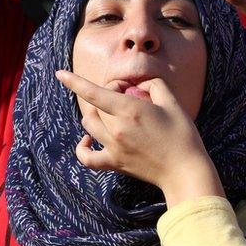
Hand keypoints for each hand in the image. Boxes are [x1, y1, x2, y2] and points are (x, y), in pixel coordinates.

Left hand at [55, 70, 222, 206]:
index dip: (74, 82)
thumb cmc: (183, 135)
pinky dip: (83, 148)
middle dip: (107, 95)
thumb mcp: (173, 102)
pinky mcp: (115, 163)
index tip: (60, 74)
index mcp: (130, 110)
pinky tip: (87, 140)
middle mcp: (117, 128)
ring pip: (89, 125)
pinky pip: (88, 157)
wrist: (185, 171)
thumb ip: (154, 85)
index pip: (94, 93)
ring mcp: (113, 148)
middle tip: (129, 96)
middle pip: (95, 105)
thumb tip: (139, 85)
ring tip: (113, 112)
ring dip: (95, 114)